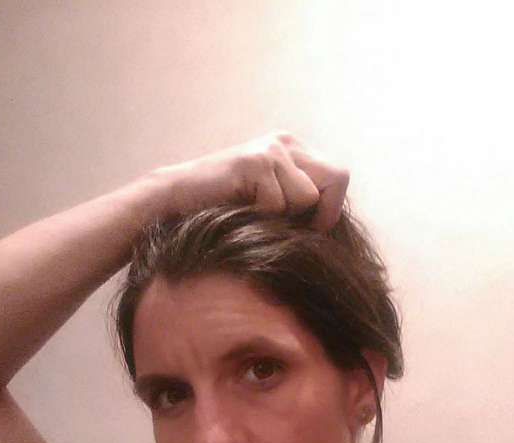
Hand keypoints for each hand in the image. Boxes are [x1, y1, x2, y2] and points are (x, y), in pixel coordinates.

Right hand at [150, 130, 349, 231]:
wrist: (174, 201)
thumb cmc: (222, 212)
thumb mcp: (269, 204)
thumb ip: (298, 203)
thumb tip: (333, 224)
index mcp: (292, 150)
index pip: (339, 176)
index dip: (331, 209)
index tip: (311, 229)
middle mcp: (286, 142)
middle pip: (336, 177)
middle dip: (322, 211)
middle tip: (294, 228)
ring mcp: (271, 149)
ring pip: (307, 196)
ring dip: (284, 217)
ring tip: (254, 214)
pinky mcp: (256, 161)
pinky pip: (280, 204)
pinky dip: (262, 218)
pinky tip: (239, 210)